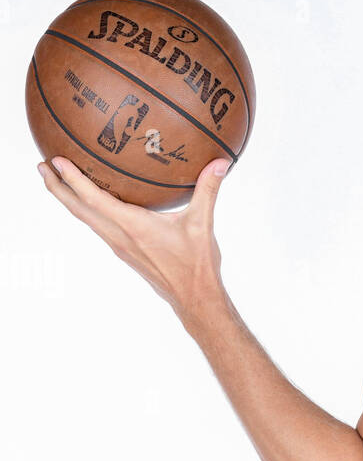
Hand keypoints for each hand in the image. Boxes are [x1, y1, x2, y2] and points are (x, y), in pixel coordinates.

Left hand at [37, 154, 231, 324]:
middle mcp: (120, 236)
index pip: (95, 200)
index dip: (74, 180)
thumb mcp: (202, 224)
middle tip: (41, 166)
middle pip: (78, 210)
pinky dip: (87, 210)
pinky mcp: (124, 250)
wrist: (193, 298)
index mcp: (134, 227)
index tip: (57, 162)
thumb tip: (222, 163)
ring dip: (68, 199)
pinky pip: (97, 226)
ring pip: (85, 219)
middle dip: (57, 187)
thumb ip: (209, 191)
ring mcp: (119, 245)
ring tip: (57, 181)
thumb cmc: (196, 266)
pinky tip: (90, 202)